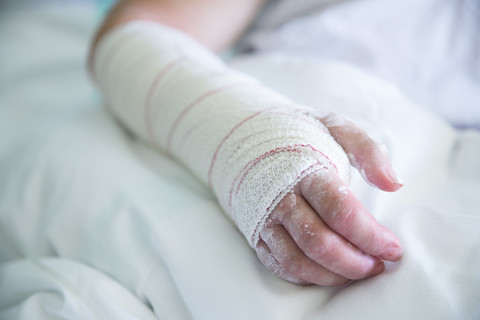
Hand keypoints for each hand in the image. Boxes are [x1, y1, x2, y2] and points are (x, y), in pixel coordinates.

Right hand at [255, 114, 402, 285]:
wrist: (245, 138)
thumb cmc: (298, 137)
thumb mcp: (335, 127)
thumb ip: (368, 150)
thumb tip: (394, 184)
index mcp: (305, 171)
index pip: (340, 212)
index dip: (370, 235)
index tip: (393, 248)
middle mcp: (282, 199)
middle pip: (319, 243)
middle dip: (355, 263)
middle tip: (378, 265)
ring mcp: (265, 219)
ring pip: (298, 261)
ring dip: (333, 275)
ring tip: (358, 272)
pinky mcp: (256, 234)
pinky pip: (280, 265)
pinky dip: (307, 276)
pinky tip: (329, 273)